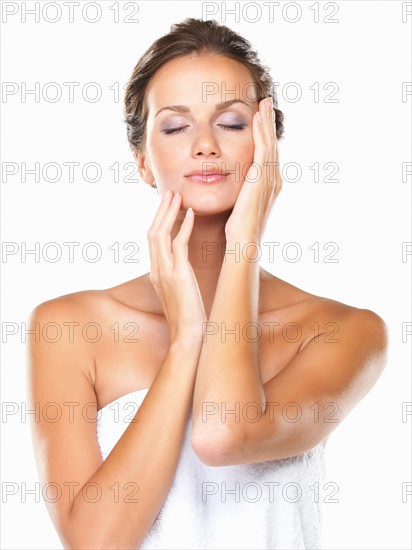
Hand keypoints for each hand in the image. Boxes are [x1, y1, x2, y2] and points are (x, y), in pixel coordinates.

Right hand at [147, 190, 206, 345]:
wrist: (187, 337)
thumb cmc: (188, 318)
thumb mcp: (180, 293)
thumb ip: (178, 277)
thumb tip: (185, 269)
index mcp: (156, 273)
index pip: (153, 240)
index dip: (159, 221)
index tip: (167, 206)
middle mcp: (157, 270)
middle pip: (152, 233)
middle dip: (160, 211)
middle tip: (170, 193)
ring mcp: (165, 272)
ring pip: (160, 235)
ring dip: (168, 213)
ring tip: (177, 196)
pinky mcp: (178, 276)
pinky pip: (179, 245)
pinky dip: (184, 227)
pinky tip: (191, 214)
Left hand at [224, 97, 282, 241]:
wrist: (243, 241)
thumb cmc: (238, 231)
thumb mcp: (242, 206)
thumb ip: (242, 193)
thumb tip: (235, 187)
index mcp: (269, 185)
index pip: (268, 155)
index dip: (266, 136)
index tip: (261, 119)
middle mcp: (273, 179)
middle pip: (272, 144)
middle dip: (269, 123)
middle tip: (267, 103)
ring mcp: (269, 178)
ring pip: (269, 143)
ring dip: (266, 121)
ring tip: (264, 103)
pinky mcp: (260, 177)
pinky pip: (261, 148)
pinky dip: (260, 131)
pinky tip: (256, 117)